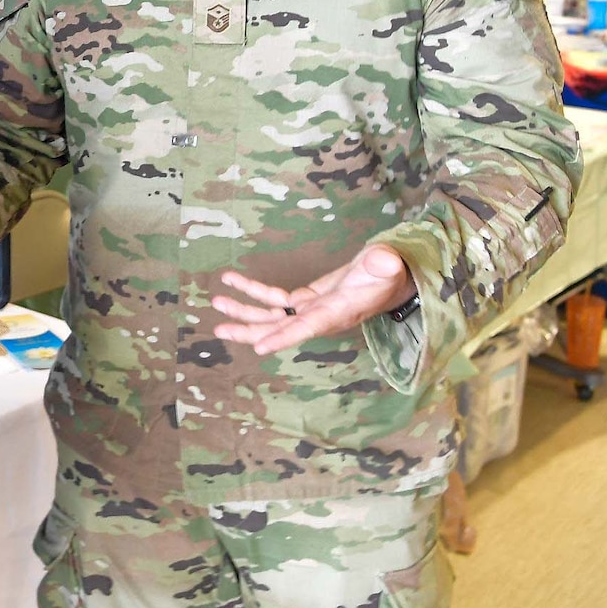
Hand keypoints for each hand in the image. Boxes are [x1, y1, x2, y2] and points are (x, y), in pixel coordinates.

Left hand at [210, 244, 416, 355]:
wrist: (389, 278)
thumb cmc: (389, 273)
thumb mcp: (388, 266)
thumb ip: (384, 264)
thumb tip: (384, 259)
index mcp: (336, 313)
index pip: (307, 328)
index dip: (283, 338)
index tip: (259, 347)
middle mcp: (318, 317)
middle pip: (279, 329)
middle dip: (249, 329)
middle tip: (219, 329)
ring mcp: (310, 310)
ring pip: (272, 316)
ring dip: (244, 310)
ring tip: (217, 302)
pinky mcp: (306, 299)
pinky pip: (275, 298)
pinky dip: (253, 290)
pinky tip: (233, 280)